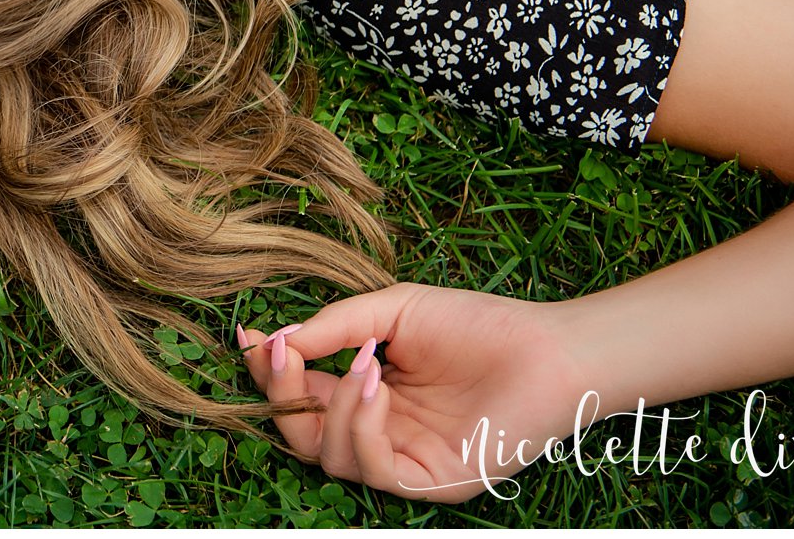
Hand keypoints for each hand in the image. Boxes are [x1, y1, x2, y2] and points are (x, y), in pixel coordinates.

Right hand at [235, 281, 585, 506]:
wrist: (546, 349)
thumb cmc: (477, 326)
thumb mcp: (395, 311)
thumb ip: (339, 326)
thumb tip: (278, 339)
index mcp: (369, 393)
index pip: (305, 394)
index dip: (272, 371)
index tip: (248, 335)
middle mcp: (380, 432)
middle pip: (304, 435)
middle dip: (282, 396)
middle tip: (280, 355)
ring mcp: (405, 461)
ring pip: (330, 458)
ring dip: (331, 407)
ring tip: (362, 363)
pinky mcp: (430, 483)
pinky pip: (374, 470)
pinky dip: (362, 426)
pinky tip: (376, 385)